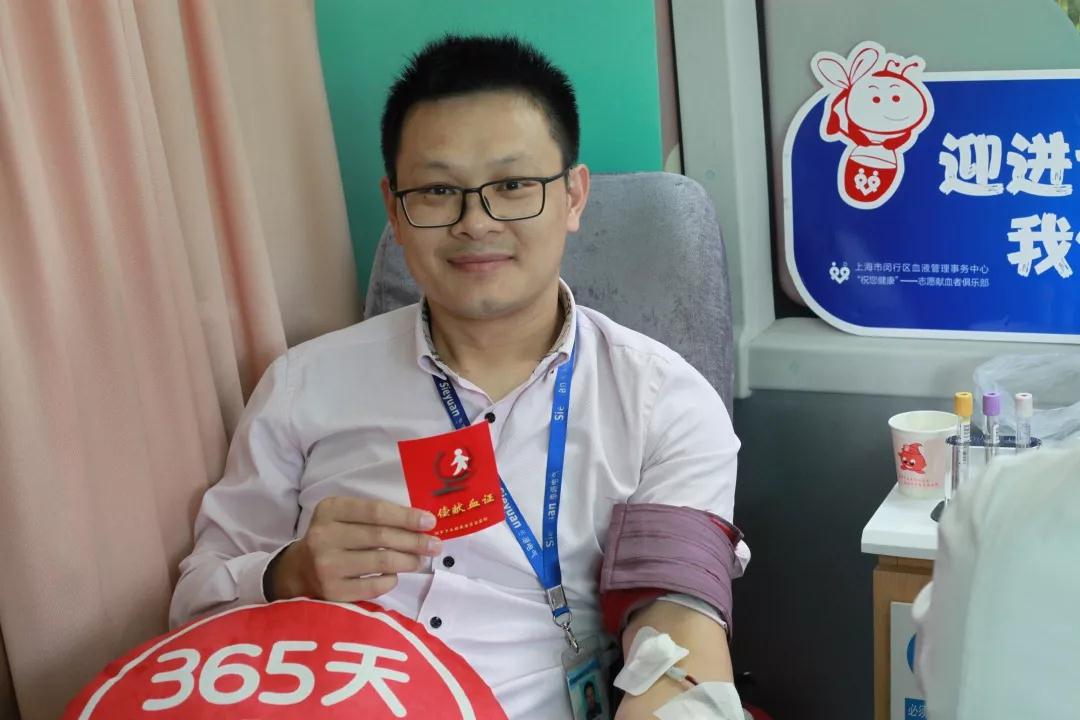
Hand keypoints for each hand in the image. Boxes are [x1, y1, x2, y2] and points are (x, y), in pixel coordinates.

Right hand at [267, 497, 441, 601]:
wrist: (298, 571)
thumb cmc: (333, 538)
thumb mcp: (344, 517)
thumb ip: (374, 516)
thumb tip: (420, 523)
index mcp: (330, 510)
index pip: (376, 511)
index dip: (406, 516)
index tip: (430, 521)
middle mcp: (325, 536)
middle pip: (381, 537)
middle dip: (414, 540)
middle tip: (435, 545)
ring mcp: (327, 566)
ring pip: (380, 561)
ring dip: (408, 560)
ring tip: (421, 560)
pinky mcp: (333, 592)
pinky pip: (374, 586)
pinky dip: (391, 580)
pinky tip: (396, 576)